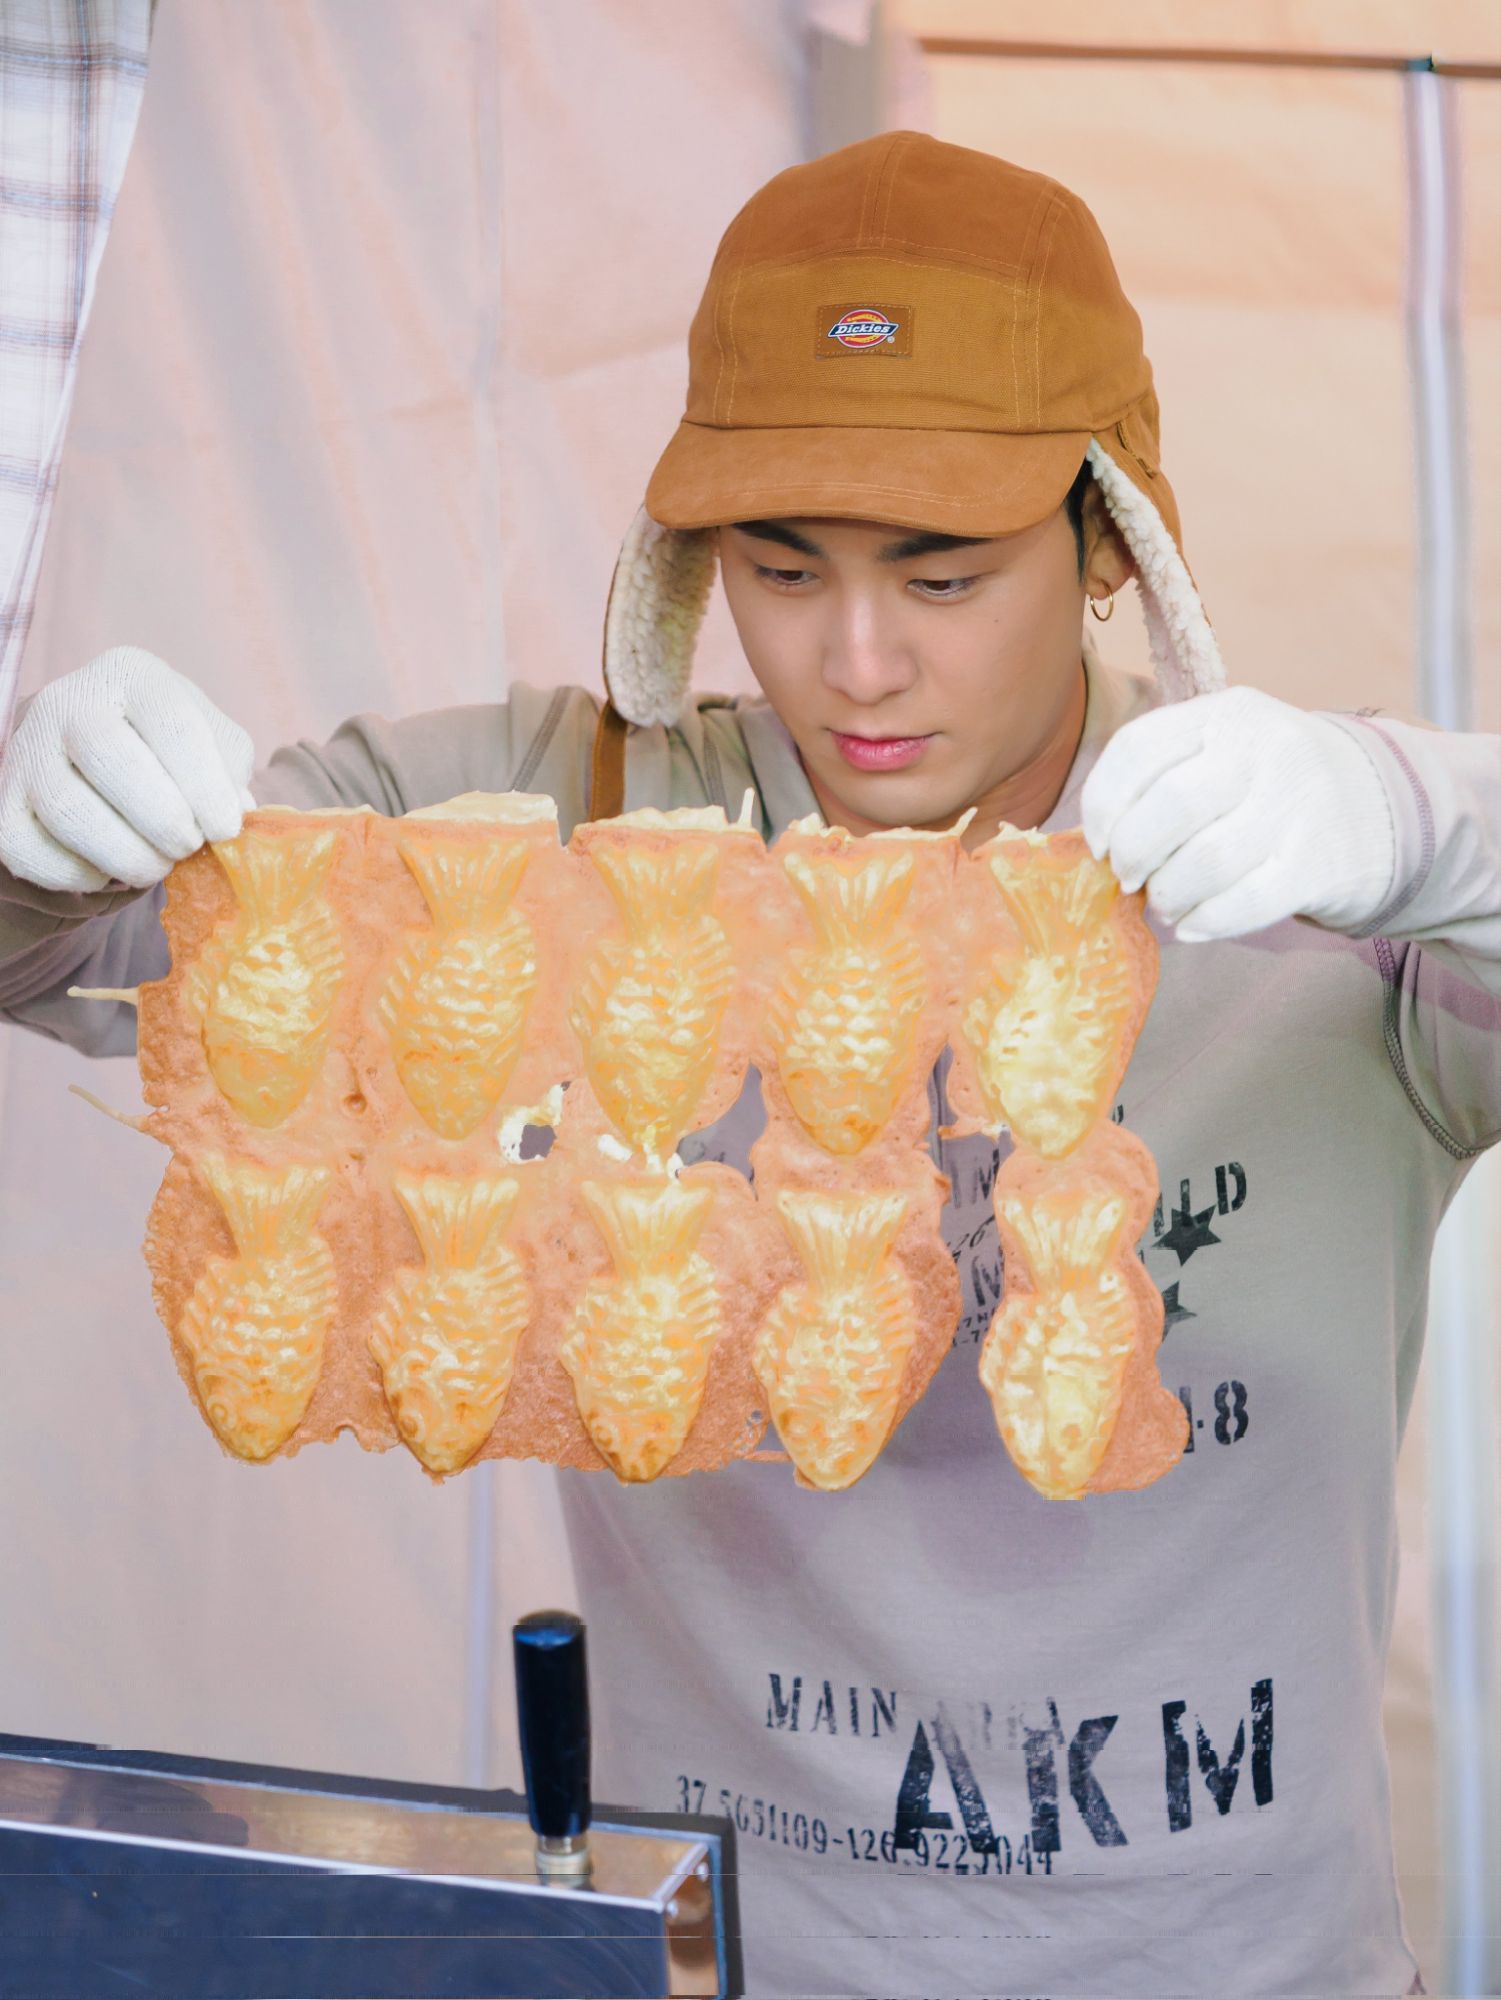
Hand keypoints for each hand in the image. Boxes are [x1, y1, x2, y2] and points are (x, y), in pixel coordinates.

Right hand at [0, 646, 255, 891]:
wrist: (99, 766)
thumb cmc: (170, 755)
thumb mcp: (211, 746)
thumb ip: (230, 772)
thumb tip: (233, 815)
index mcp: (133, 674)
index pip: (174, 724)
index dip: (205, 787)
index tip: (225, 831)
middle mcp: (70, 699)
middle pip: (111, 760)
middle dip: (162, 820)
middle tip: (186, 848)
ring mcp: (27, 747)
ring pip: (68, 809)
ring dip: (125, 855)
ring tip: (156, 865)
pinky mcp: (4, 800)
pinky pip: (28, 849)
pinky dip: (76, 875)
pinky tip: (107, 874)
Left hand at [1080, 685, 1395, 940]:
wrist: (1381, 805)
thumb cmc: (1271, 785)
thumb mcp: (1225, 750)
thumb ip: (1163, 777)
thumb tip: (1095, 844)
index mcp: (1227, 713)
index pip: (1138, 749)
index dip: (1102, 806)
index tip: (1097, 844)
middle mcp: (1266, 749)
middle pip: (1170, 807)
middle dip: (1132, 855)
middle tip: (1129, 878)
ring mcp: (1299, 806)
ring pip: (1205, 862)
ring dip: (1168, 895)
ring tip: (1165, 901)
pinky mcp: (1321, 864)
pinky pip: (1244, 904)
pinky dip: (1204, 921)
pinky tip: (1192, 924)